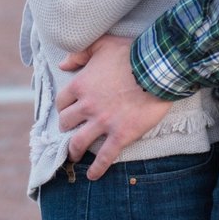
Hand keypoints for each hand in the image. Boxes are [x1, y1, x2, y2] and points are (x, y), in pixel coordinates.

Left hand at [56, 35, 171, 179]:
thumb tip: (63, 64)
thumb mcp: (102, 44)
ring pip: (78, 143)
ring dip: (74, 151)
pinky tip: (93, 175)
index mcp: (81, 85)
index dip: (64, 107)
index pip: (62, 101)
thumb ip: (80, 53)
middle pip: (66, 123)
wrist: (156, 69)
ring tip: (75, 156)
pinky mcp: (120, 135)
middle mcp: (87, 106)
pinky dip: (97, 169)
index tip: (68, 111)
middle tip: (71, 132)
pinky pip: (104, 157)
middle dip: (66, 128)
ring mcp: (103, 122)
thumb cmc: (131, 53)